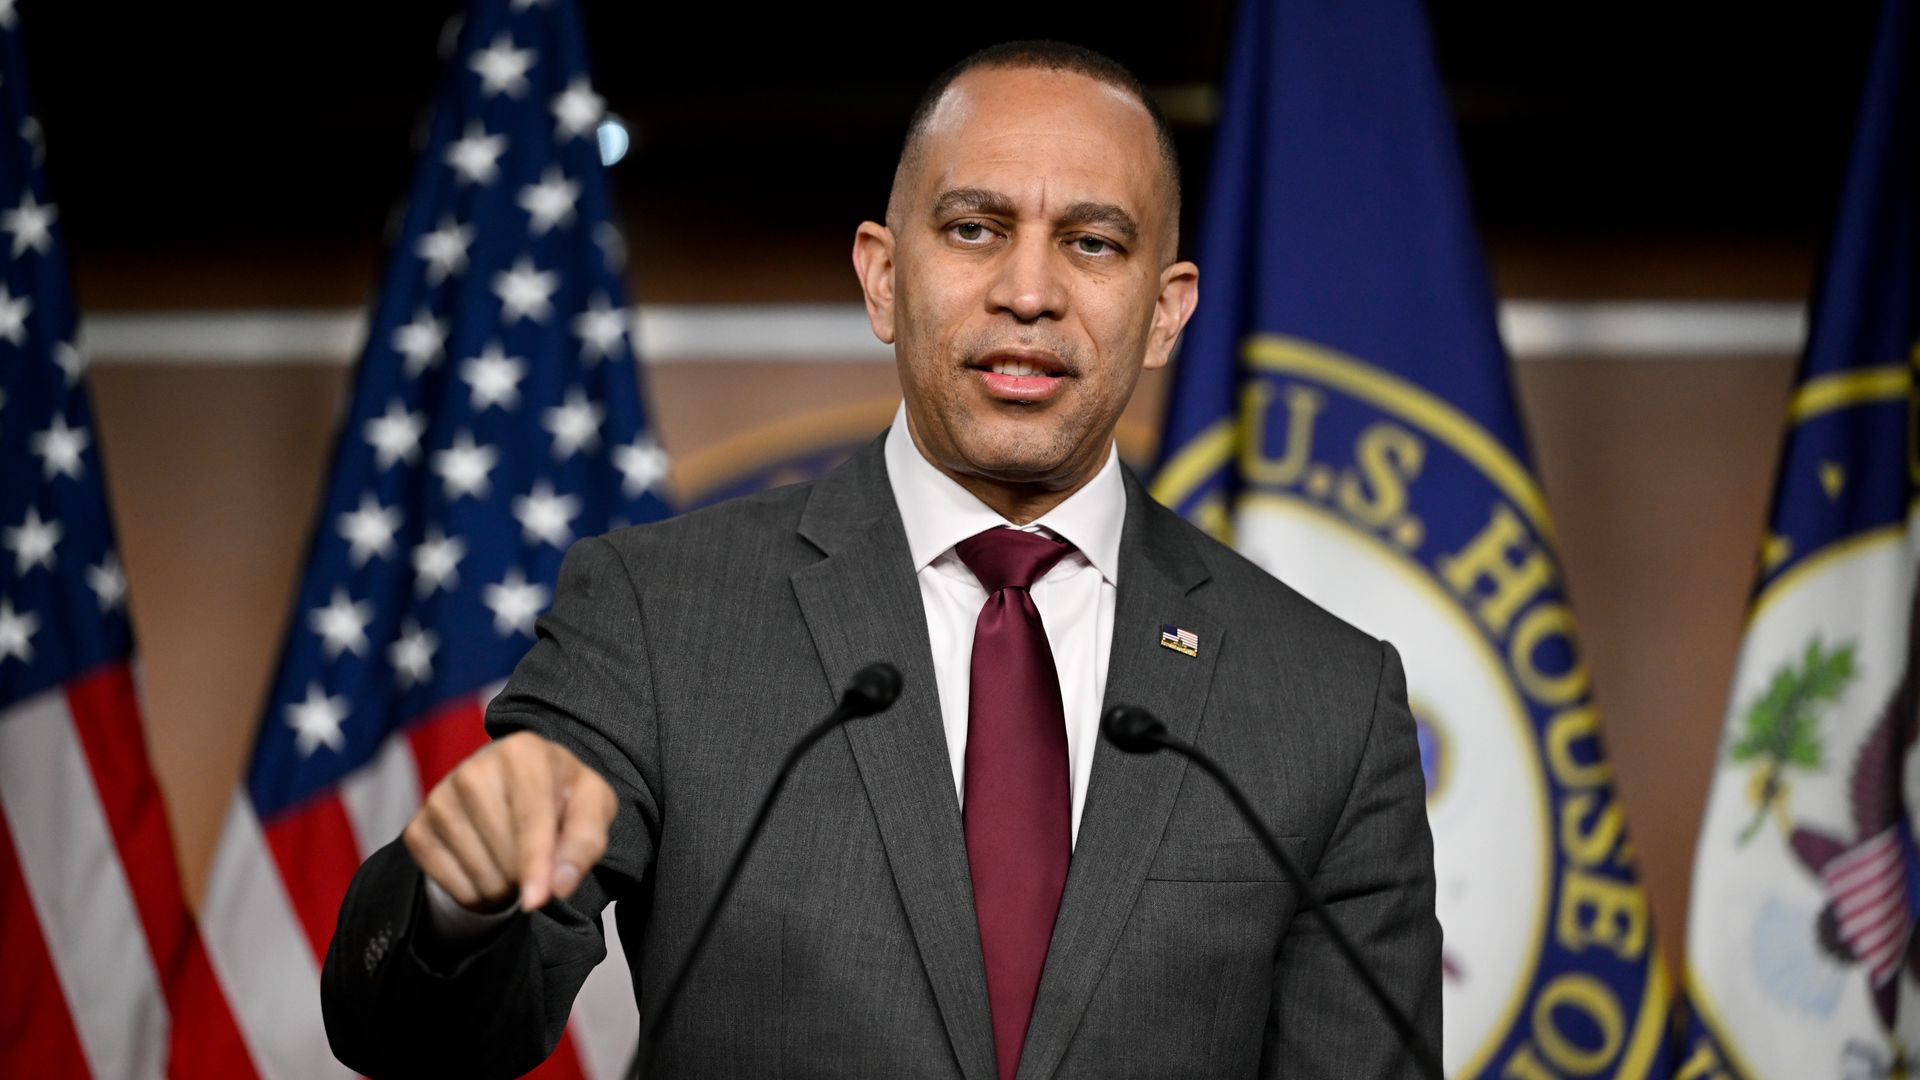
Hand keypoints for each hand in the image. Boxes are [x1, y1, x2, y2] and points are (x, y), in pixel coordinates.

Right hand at [403, 731, 616, 912]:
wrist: (515, 788)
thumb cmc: (560, 795)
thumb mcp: (591, 806)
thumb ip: (585, 841)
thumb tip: (559, 885)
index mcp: (523, 752)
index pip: (529, 818)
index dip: (536, 863)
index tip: (537, 900)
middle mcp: (474, 769)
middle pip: (504, 853)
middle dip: (529, 874)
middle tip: (540, 861)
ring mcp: (440, 798)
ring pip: (480, 874)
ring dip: (506, 887)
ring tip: (515, 862)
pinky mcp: (418, 829)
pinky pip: (452, 886)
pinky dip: (477, 894)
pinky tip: (489, 870)